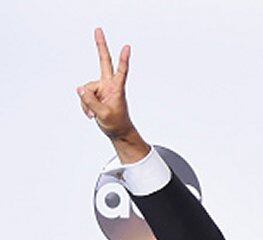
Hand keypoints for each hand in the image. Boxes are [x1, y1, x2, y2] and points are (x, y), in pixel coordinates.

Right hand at [77, 28, 148, 162]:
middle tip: (98, 29)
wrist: (117, 131)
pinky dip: (84, 106)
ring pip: (85, 90)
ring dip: (86, 103)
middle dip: (100, 45)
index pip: (121, 71)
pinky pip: (83, 96)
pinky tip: (91, 114)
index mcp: (117, 88)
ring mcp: (101, 88)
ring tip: (94, 114)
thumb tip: (79, 88)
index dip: (123, 60)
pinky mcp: (94, 93)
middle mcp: (108, 84)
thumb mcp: (104, 115)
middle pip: (103, 61)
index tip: (127, 47)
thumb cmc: (116, 123)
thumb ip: (90, 101)